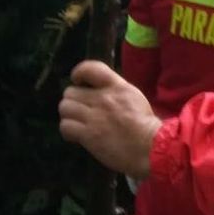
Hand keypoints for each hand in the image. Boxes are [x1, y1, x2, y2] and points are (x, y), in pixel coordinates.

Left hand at [59, 61, 161, 179]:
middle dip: (73, 101)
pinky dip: (68, 130)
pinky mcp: (88, 135)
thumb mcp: (132, 96)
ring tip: (77, 122)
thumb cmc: (144, 123)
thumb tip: (95, 92)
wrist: (149, 145)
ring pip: (65, 108)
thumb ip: (114, 91)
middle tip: (80, 110)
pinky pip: (65, 126)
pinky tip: (76, 135)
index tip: (79, 82)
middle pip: (70, 92)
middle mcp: (103, 98)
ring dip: (69, 115)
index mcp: (116, 86)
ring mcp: (94, 116)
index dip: (78, 73)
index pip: (90, 68)